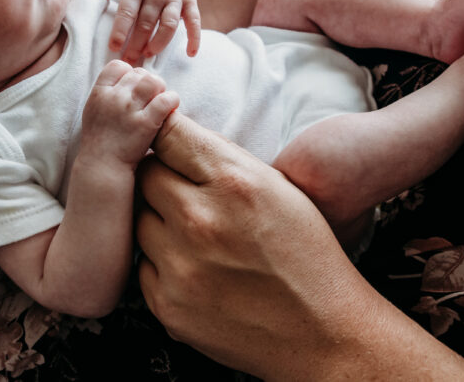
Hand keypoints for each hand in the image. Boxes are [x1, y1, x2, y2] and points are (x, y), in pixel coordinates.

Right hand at [80, 60, 178, 167]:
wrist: (103, 167)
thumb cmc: (101, 139)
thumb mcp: (94, 109)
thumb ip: (108, 91)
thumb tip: (127, 74)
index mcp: (99, 93)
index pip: (118, 66)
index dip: (129, 73)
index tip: (133, 86)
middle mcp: (114, 98)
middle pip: (139, 73)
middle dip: (148, 82)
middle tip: (151, 96)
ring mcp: (130, 110)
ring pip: (153, 81)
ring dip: (160, 88)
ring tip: (160, 100)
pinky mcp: (146, 123)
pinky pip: (166, 100)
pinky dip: (172, 101)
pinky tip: (170, 108)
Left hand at [91, 0, 200, 63]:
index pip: (127, 10)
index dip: (121, 29)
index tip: (114, 47)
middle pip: (147, 21)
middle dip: (138, 43)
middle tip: (129, 61)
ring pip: (169, 23)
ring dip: (160, 41)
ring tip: (150, 55)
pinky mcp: (190, 1)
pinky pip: (194, 20)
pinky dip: (195, 37)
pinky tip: (191, 53)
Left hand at [135, 113, 463, 379]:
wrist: (324, 332)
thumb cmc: (306, 254)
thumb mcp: (277, 187)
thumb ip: (222, 157)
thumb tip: (171, 130)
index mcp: (234, 182)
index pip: (167, 134)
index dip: (164, 134)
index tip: (167, 141)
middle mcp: (200, 221)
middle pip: (144, 175)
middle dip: (161, 177)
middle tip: (185, 190)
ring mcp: (180, 267)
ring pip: (139, 219)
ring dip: (159, 220)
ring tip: (196, 233)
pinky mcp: (167, 305)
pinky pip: (143, 264)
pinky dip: (162, 262)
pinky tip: (196, 266)